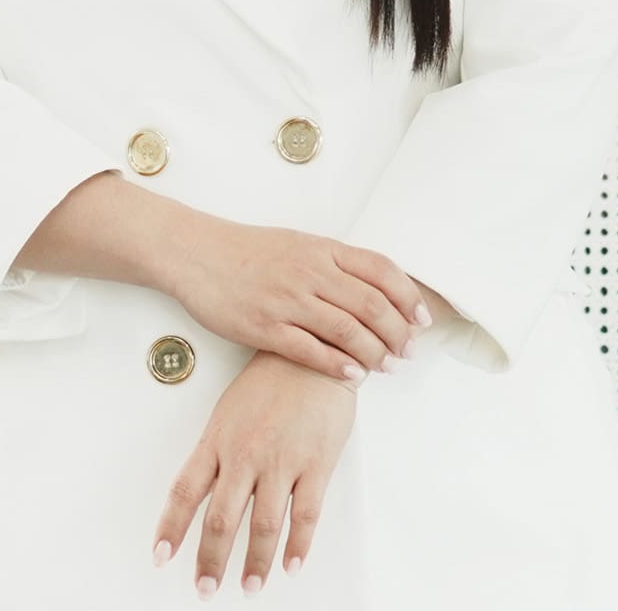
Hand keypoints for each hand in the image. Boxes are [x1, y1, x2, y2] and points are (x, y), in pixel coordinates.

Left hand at [153, 349, 357, 597]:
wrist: (313, 354)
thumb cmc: (270, 381)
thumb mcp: (229, 412)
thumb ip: (216, 453)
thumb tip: (202, 491)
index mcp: (218, 441)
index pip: (186, 492)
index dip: (171, 528)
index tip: (161, 556)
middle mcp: (245, 454)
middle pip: (221, 519)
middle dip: (211, 560)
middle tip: (205, 589)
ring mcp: (280, 461)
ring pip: (263, 525)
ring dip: (254, 563)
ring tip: (249, 586)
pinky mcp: (315, 464)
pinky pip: (305, 515)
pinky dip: (298, 546)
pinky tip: (291, 565)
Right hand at [165, 218, 430, 384]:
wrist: (195, 253)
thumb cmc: (246, 251)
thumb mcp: (297, 244)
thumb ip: (333, 263)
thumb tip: (374, 288)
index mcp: (322, 249)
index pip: (381, 270)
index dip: (408, 297)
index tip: (422, 320)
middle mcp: (309, 271)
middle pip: (371, 304)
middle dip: (397, 332)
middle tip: (408, 352)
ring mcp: (286, 299)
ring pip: (346, 329)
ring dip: (374, 352)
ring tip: (387, 367)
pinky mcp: (263, 326)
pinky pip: (309, 350)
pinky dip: (337, 364)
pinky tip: (353, 374)